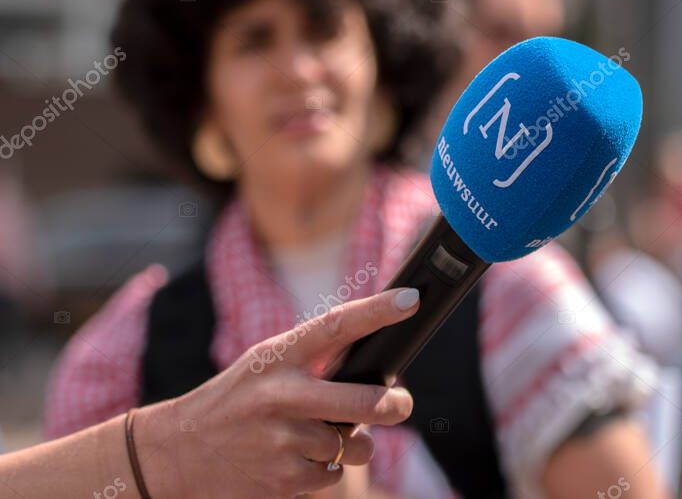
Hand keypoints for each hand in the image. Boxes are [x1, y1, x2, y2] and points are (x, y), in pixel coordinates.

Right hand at [133, 287, 419, 498]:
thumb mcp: (264, 364)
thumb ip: (310, 360)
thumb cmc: (233, 400)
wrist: (174, 452)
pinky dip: (326, 468)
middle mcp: (281, 397)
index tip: (409, 299)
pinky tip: (297, 458)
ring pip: (353, 445)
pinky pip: (333, 474)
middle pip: (365, 401)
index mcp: (276, 357)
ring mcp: (282, 441)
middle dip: (395, 405)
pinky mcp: (283, 480)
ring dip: (350, 443)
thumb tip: (375, 368)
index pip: (334, 326)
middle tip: (400, 403)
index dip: (376, 311)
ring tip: (320, 435)